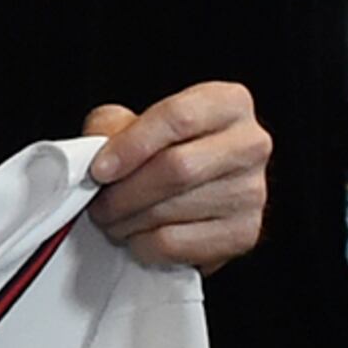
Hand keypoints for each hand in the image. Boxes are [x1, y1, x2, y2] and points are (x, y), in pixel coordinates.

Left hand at [82, 84, 269, 270]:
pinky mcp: (244, 233)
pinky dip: (143, 244)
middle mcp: (251, 144)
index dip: (131, 146)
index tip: (99, 170)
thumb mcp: (131, 121)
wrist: (191, 186)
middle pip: (178, 168)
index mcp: (229, 103)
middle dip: (123, 191)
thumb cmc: (159, 147)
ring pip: (173, 209)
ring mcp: (252, 192)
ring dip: (127, 220)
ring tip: (111, 218)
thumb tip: (95, 157)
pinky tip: (136, 235)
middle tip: (96, 203)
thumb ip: (112, 128)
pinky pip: (177, 244)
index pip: (179, 118)